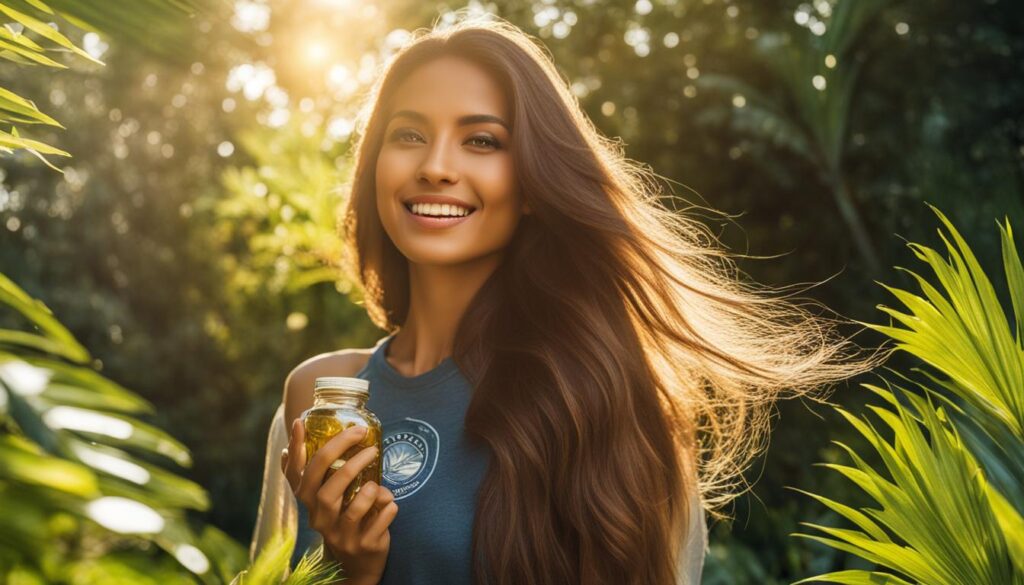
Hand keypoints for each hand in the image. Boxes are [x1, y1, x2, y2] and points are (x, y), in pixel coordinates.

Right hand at [282, 418, 397, 584]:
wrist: (357, 562)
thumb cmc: (343, 517)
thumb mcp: (327, 494)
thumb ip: (319, 468)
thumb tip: (299, 427)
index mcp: (309, 501)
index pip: (297, 474)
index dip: (297, 449)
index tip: (301, 422)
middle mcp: (320, 519)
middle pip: (325, 490)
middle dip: (348, 463)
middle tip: (368, 443)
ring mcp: (341, 535)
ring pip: (351, 510)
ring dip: (368, 490)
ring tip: (377, 482)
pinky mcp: (363, 545)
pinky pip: (377, 523)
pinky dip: (387, 508)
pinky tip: (390, 501)